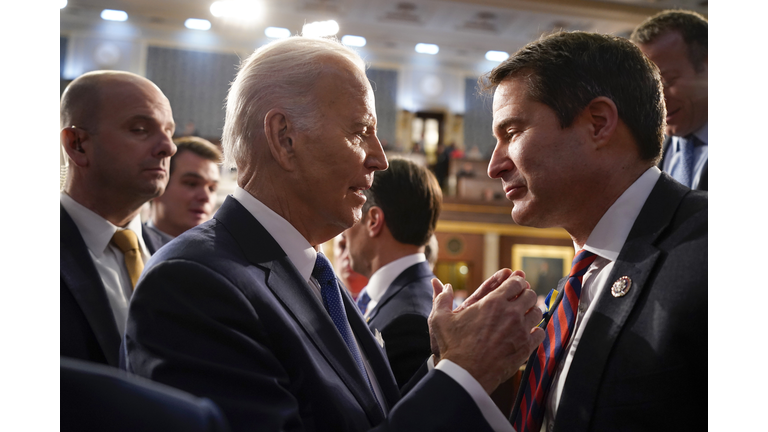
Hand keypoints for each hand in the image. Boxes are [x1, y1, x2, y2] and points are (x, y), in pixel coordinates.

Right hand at [428, 274, 544, 393]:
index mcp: (493, 302)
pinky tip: (528, 333)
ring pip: (538, 312)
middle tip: (520, 300)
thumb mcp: (440, 319)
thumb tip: (442, 286)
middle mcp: (511, 314)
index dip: (517, 282)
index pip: (516, 282)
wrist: (465, 374)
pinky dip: (536, 331)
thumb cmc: (452, 346)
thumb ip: (441, 299)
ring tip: (524, 316)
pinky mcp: (526, 348)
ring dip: (532, 312)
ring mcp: (521, 331)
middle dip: (526, 295)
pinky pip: (540, 333)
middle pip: (530, 295)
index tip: (515, 286)